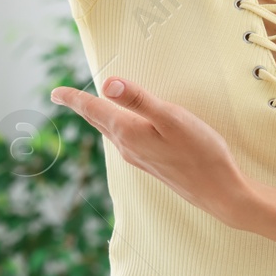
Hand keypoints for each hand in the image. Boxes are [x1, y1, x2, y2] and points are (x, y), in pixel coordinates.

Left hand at [51, 77, 256, 229]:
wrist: (221, 193)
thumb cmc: (201, 152)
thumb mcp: (172, 118)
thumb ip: (139, 100)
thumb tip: (107, 83)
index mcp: (128, 132)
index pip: (93, 110)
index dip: (73, 98)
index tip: (54, 92)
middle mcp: (127, 147)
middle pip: (97, 121)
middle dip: (81, 106)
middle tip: (63, 96)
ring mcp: (139, 158)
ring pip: (110, 132)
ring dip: (98, 117)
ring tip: (90, 106)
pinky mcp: (152, 164)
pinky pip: (124, 141)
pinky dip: (116, 128)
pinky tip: (123, 127)